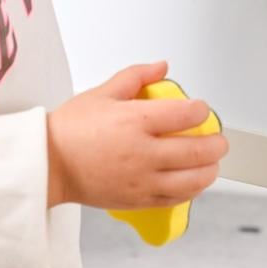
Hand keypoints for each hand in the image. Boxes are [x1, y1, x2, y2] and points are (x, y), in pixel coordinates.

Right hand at [45, 61, 227, 209]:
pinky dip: (190, 191)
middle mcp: (142, 152)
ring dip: (209, 171)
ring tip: (212, 163)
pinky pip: (174, 199)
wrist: (47, 165)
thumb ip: (137, 76)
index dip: (201, 111)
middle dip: (216, 144)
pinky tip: (193, 182)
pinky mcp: (136, 200)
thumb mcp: (102, 93)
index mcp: (134, 121)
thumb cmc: (70, 130)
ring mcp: (141, 180)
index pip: (186, 115)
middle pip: (197, 150)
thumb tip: (162, 67)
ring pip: (191, 180)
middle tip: (219, 140)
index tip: (201, 109)